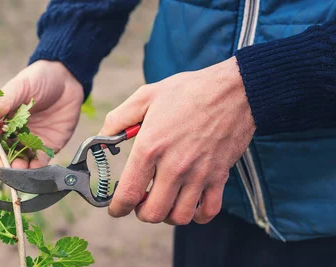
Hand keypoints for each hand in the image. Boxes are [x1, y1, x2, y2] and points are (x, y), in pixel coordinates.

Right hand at [0, 60, 83, 167]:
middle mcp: (14, 132)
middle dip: (1, 161)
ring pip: (19, 160)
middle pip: (2, 152)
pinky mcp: (47, 147)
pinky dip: (35, 169)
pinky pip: (39, 162)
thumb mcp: (20, 86)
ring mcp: (30, 141)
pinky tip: (34, 171)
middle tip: (3, 166)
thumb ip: (4, 100)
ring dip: (17, 169)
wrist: (68, 80)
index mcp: (2, 118)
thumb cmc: (40, 79)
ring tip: (18, 171)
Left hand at [101, 56, 254, 224]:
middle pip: (152, 213)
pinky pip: (208, 212)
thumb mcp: (145, 97)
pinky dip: (197, 215)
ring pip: (179, 217)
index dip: (117, 208)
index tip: (115, 208)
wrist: (233, 90)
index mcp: (150, 147)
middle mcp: (174, 166)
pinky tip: (188, 202)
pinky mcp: (219, 177)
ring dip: (167, 215)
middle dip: (141, 212)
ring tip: (163, 201)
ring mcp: (199, 174)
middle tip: (140, 200)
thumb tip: (101, 138)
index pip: (128, 194)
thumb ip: (118, 119)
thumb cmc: (188, 91)